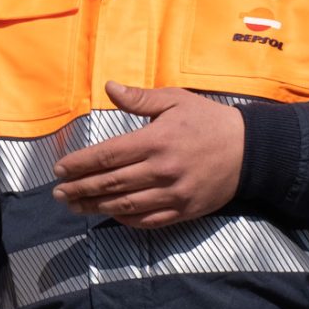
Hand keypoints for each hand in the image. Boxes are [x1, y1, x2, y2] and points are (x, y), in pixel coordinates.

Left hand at [51, 83, 243, 228]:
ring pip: (125, 205)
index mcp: (156, 141)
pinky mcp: (184, 210)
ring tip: (74, 206)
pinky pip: (148, 221)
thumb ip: (140, 98)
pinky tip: (109, 215)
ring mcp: (173, 194)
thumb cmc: (208, 121)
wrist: (251, 151)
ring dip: (95, 207)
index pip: (107, 156)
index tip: (59, 169)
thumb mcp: (176, 100)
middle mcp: (161, 170)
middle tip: (58, 193)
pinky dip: (125, 220)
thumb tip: (108, 87)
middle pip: (110, 184)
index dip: (80, 164)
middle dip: (80, 188)